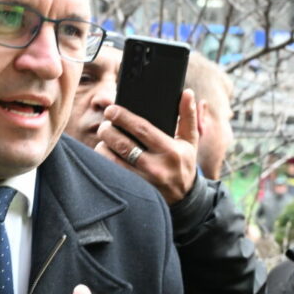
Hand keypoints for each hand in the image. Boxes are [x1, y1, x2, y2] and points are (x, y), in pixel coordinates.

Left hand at [95, 89, 199, 203]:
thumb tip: (187, 93)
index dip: (123, 117)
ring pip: (111, 161)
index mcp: (170, 151)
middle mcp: (156, 167)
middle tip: (106, 124)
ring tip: (105, 139)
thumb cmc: (184, 164)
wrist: (184, 200)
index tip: (111, 110)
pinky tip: (106, 154)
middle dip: (108, 130)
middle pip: (122, 144)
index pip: (141, 129)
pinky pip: (110, 174)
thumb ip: (187, 116)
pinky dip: (103, 163)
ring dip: (103, 146)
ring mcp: (142, 182)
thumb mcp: (190, 141)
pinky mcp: (132, 192)